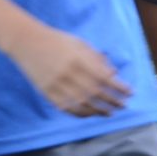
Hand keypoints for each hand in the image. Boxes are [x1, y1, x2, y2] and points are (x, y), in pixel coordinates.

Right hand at [10, 27, 130, 116]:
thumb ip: (97, 58)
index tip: (130, 92)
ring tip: (110, 113)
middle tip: (124, 105)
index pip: (105, 78)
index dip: (119, 87)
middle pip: (96, 93)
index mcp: (78, 59)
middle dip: (113, 101)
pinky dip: (81, 114)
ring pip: (83, 104)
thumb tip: (114, 74)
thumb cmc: (57, 40)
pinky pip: (67, 108)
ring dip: (99, 111)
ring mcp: (57, 85)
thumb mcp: (80, 43)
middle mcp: (69, 73)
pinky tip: (90, 115)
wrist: (27, 42)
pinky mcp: (47, 93)